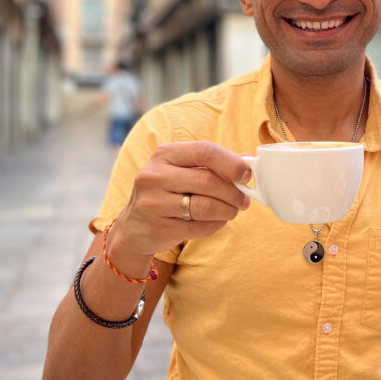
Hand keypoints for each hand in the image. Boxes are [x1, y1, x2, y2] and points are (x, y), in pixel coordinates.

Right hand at [113, 142, 251, 262]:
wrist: (133, 227)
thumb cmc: (166, 193)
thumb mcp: (181, 170)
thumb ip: (212, 164)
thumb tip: (247, 160)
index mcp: (164, 154)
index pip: (204, 151)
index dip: (231, 163)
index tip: (246, 175)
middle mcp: (154, 176)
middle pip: (208, 181)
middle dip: (234, 192)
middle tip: (244, 199)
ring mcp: (153, 204)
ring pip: (206, 206)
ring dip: (228, 210)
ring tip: (233, 210)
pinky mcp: (159, 228)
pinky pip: (200, 227)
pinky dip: (216, 224)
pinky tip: (218, 221)